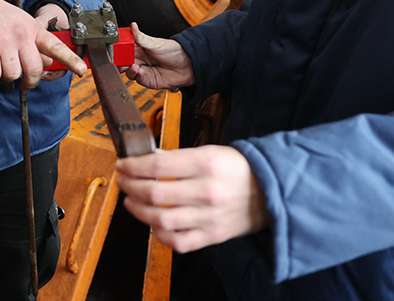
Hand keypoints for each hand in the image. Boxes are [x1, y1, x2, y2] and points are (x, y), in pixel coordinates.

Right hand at [0, 0, 84, 89]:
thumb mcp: (23, 23)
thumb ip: (35, 42)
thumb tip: (46, 63)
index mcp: (33, 30)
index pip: (56, 47)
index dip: (71, 60)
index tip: (82, 70)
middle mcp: (22, 37)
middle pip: (34, 69)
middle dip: (30, 82)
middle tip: (26, 84)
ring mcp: (5, 43)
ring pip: (14, 74)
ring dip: (8, 78)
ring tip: (3, 70)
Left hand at [115, 145, 268, 252]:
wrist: (271, 191)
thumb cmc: (238, 169)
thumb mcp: (210, 152)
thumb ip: (178, 157)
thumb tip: (148, 158)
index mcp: (206, 164)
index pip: (158, 165)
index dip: (133, 165)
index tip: (122, 165)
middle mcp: (206, 191)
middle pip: (155, 192)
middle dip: (130, 186)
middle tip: (123, 181)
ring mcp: (208, 217)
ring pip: (161, 219)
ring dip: (138, 210)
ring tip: (131, 201)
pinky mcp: (212, 236)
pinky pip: (178, 241)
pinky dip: (160, 235)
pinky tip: (153, 225)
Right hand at [123, 22, 194, 89]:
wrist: (189, 65)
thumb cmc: (174, 51)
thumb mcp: (156, 43)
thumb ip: (141, 37)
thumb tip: (132, 26)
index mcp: (140, 48)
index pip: (124, 49)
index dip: (118, 50)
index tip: (114, 50)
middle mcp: (141, 59)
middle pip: (124, 62)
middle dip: (120, 63)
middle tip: (119, 61)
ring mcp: (144, 70)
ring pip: (129, 72)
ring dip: (129, 70)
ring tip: (134, 66)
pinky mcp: (149, 80)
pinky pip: (139, 80)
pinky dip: (137, 76)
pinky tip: (140, 71)